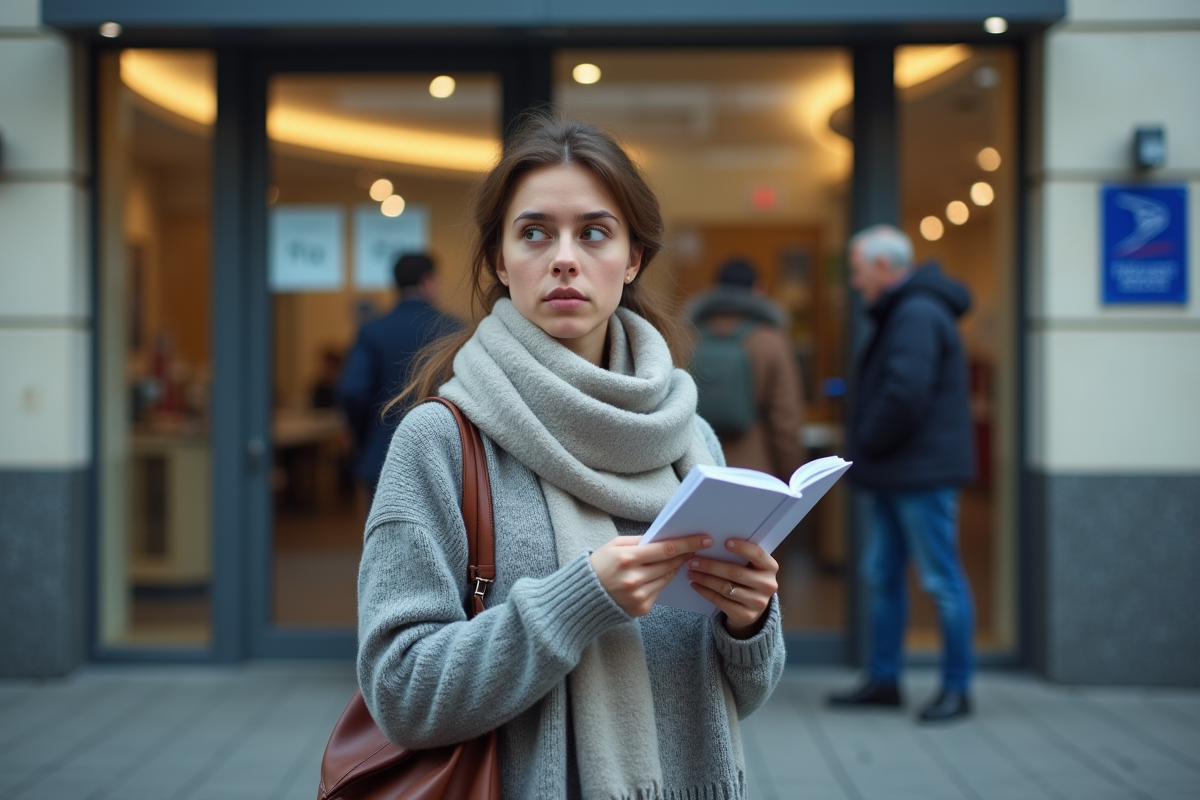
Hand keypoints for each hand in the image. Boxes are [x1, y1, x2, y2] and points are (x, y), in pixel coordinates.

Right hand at [590, 535, 712, 616]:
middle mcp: (635, 579)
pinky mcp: (641, 608)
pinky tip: (654, 576)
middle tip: (695, 548)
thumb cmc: (598, 565)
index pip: (666, 549)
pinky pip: (659, 591)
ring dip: (674, 568)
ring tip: (675, 560)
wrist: (582, 597)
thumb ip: (639, 540)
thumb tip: (663, 537)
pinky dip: (660, 581)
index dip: (687, 543)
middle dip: (684, 555)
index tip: (703, 539)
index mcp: (627, 558)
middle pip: (670, 564)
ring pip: (667, 578)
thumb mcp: (614, 545)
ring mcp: (639, 596)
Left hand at [686, 539, 778, 638]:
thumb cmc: (748, 579)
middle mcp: (767, 585)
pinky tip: (696, 585)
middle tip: (693, 560)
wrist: (752, 608)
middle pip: (735, 572)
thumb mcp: (751, 567)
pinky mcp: (745, 615)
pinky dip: (705, 592)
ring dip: (705, 579)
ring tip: (691, 572)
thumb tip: (712, 542)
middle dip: (711, 566)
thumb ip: (741, 556)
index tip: (725, 542)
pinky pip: (720, 601)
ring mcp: (757, 602)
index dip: (742, 548)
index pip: (757, 555)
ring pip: (725, 587)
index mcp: (770, 567)